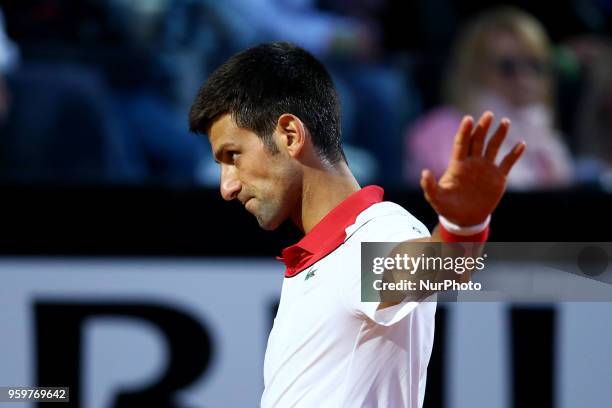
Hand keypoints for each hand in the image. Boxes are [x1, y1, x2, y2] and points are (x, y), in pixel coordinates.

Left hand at [420, 111, 524, 225]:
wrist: (464, 219)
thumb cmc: (447, 207)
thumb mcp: (436, 198)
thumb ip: (429, 186)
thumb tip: (424, 172)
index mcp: (457, 164)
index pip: (461, 143)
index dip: (464, 131)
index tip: (468, 119)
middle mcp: (473, 162)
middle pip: (478, 140)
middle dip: (483, 127)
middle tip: (488, 114)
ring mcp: (486, 168)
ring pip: (494, 147)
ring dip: (499, 134)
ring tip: (505, 122)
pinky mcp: (498, 178)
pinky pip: (508, 163)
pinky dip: (514, 154)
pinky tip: (521, 144)